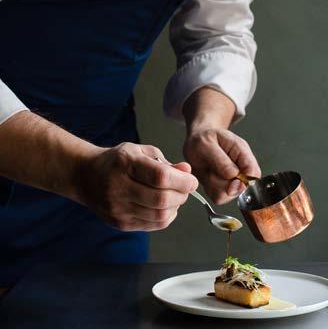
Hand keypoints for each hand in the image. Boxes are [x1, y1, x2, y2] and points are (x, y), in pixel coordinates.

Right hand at [77, 143, 197, 231]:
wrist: (86, 176)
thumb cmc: (117, 161)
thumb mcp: (140, 151)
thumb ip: (165, 162)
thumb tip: (187, 171)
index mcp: (125, 164)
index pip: (160, 177)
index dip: (182, 180)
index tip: (191, 180)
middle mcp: (119, 187)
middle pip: (162, 199)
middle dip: (182, 195)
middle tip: (186, 188)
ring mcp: (118, 208)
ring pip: (159, 216)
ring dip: (175, 207)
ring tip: (175, 196)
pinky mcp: (120, 223)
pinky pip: (153, 225)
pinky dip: (166, 217)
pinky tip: (164, 206)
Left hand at [183, 128, 260, 204]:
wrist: (195, 142)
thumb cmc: (204, 138)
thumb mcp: (207, 143)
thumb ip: (220, 159)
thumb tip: (233, 174)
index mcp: (242, 152)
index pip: (254, 173)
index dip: (244, 182)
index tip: (231, 182)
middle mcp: (240, 168)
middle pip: (241, 188)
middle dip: (223, 183)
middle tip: (211, 169)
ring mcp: (232, 180)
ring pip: (228, 195)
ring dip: (214, 185)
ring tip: (208, 170)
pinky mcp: (222, 188)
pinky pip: (218, 197)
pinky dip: (209, 188)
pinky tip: (206, 176)